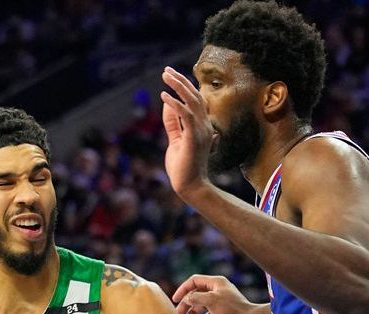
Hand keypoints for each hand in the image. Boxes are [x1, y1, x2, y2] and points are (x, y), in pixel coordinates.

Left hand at [160, 66, 214, 198]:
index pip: (196, 100)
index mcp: (203, 126)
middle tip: (166, 70)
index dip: (185, 85)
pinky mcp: (194, 138)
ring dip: (178, 86)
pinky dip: (175, 103)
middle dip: (180, 80)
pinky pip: (186, 115)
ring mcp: (202, 132)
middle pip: (195, 96)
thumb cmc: (183, 167)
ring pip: (192, 101)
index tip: (171, 75)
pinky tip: (164, 96)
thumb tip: (167, 103)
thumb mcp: (175, 139)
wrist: (190, 187)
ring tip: (165, 75)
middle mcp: (205, 126)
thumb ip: (172, 122)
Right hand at [172, 274, 267, 313]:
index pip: (194, 281)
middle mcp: (218, 290)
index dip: (183, 289)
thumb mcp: (211, 301)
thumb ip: (196, 298)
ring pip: (202, 306)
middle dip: (186, 304)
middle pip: (196, 294)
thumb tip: (186, 298)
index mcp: (216, 282)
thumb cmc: (232, 309)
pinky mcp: (224, 312)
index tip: (175, 300)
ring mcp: (221, 301)